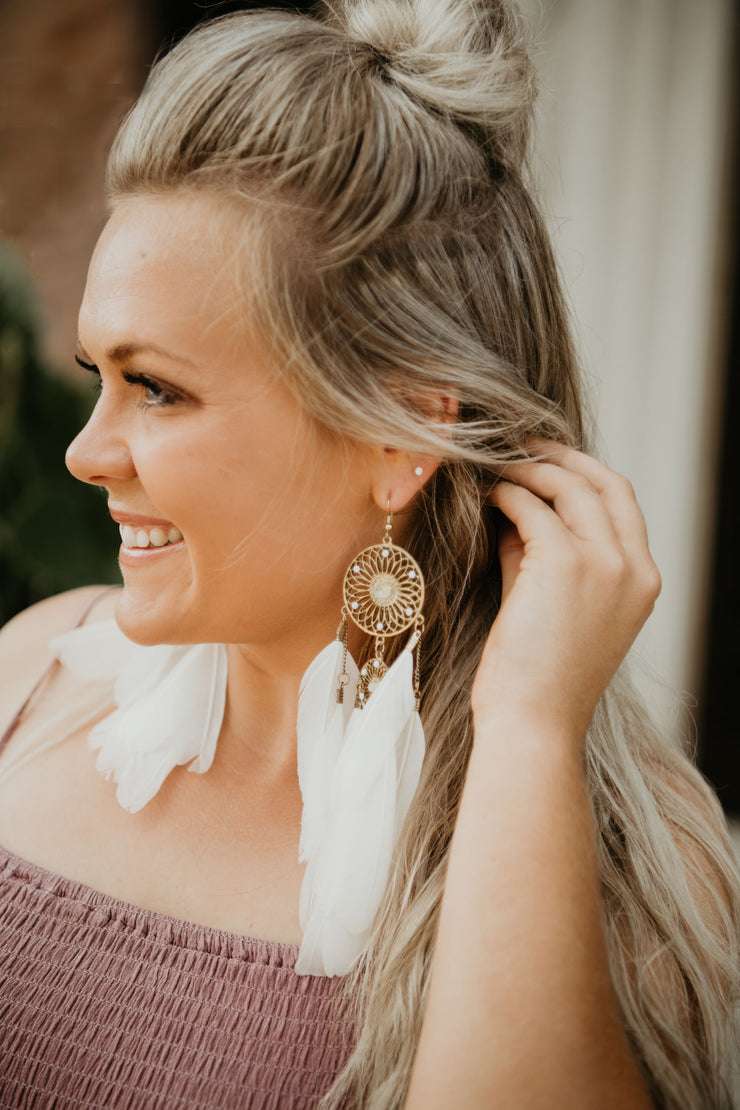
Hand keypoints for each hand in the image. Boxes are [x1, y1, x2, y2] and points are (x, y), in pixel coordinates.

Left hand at [471, 438, 661, 741]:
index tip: (546, 460)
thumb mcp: (551, 603)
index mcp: (643, 580)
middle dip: (560, 456)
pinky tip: (487, 495)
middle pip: (605, 482)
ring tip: (493, 467)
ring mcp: (605, 563)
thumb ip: (541, 554)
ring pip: (569, 486)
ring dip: (528, 469)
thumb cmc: (535, 676)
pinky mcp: (566, 564)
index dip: (583, 472)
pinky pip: (534, 507)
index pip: (621, 502)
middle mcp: (633, 567)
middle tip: (518, 445)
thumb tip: (515, 509)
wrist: (531, 724)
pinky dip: (509, 493)